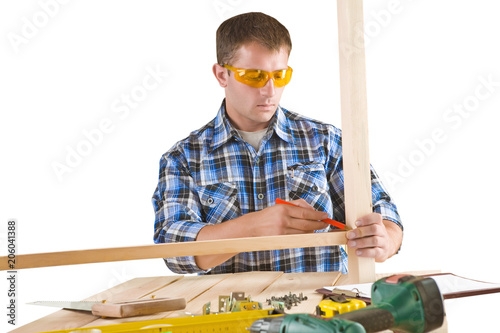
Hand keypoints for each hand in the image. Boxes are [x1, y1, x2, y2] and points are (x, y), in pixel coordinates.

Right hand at [195, 198, 327, 269]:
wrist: (251, 228)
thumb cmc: (267, 216)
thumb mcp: (279, 207)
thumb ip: (295, 206)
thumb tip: (311, 209)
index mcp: (283, 208)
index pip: (305, 212)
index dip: (317, 215)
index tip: (325, 215)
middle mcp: (283, 219)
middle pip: (307, 223)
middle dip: (318, 223)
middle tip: (325, 223)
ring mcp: (282, 231)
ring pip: (303, 231)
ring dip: (312, 230)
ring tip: (316, 228)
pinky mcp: (281, 239)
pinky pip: (297, 237)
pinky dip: (304, 235)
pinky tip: (307, 233)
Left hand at [346, 213, 401, 261]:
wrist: (385, 248)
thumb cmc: (371, 236)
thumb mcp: (367, 229)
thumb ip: (358, 228)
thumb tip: (342, 232)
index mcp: (378, 224)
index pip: (376, 218)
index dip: (366, 219)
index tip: (356, 223)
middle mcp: (383, 232)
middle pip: (374, 229)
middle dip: (360, 232)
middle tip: (349, 235)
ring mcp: (384, 243)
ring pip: (374, 240)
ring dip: (361, 242)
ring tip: (351, 244)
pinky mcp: (382, 253)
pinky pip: (375, 252)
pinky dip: (365, 252)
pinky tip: (357, 252)